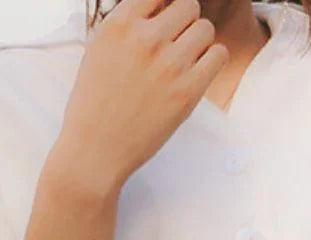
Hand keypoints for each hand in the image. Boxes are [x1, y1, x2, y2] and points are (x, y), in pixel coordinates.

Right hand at [53, 0, 228, 196]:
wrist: (93, 153)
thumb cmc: (92, 109)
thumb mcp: (97, 54)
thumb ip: (127, 29)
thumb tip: (159, 11)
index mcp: (118, 25)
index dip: (164, 9)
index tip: (163, 26)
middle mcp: (144, 38)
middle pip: (188, 6)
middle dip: (184, 24)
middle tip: (175, 48)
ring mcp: (168, 63)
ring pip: (206, 28)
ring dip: (199, 43)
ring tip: (183, 65)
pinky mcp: (187, 90)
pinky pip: (218, 55)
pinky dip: (211, 62)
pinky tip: (196, 75)